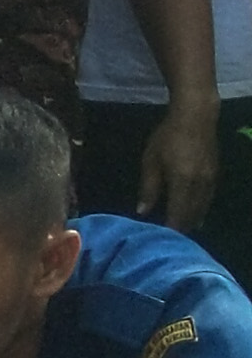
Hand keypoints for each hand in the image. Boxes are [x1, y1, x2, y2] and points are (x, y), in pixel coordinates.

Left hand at [140, 107, 222, 231]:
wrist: (196, 116)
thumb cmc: (168, 137)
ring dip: (192, 221)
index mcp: (183, 183)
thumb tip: (143, 212)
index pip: (177, 215)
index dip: (170, 230)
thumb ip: (148, 188)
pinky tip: (194, 213)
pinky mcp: (215, 174)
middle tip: (170, 242)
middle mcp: (200, 185)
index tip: (161, 242)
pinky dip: (200, 209)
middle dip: (182, 229)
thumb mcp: (151, 162)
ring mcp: (211, 180)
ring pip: (203, 208)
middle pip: (192, 215)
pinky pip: (208, 199)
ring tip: (182, 232)